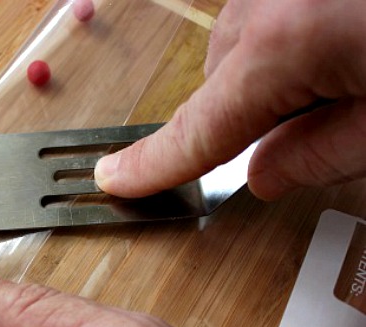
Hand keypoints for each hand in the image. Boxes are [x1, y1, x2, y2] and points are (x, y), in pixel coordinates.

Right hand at [95, 0, 365, 200]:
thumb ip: (320, 157)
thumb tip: (263, 174)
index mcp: (285, 45)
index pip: (198, 128)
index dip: (153, 164)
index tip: (113, 179)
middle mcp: (266, 1)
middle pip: (221, 84)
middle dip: (254, 112)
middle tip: (329, 115)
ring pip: (242, 46)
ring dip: (273, 70)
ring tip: (346, 65)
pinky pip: (263, 15)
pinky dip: (284, 37)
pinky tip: (339, 32)